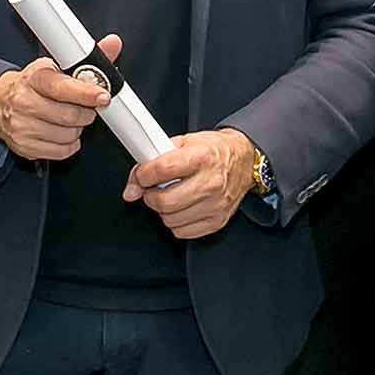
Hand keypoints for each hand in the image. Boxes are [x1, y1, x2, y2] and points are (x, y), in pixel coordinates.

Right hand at [0, 35, 118, 160]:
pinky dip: (69, 143)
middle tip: (87, 108)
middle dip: (86, 113)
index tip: (103, 96)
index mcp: (34, 78)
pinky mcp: (25, 146)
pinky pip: (61, 151)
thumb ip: (86, 60)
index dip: (86, 93)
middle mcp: (24, 102)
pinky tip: (62, 132)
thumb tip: (113, 43)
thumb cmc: (31, 85)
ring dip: (77, 129)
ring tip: (70, 119)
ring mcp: (22, 126)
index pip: (63, 88)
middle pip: (69, 116)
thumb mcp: (54, 67)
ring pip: (68, 135)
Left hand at [122, 127, 255, 238]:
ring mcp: (216, 204)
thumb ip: (154, 160)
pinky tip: (180, 208)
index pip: (161, 170)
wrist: (243, 160)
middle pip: (164, 201)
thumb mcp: (182, 143)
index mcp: (201, 157)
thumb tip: (132, 188)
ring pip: (171, 219)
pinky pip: (183, 232)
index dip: (143, 175)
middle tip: (153, 190)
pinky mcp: (218, 221)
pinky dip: (176, 222)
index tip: (142, 176)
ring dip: (163, 210)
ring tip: (169, 197)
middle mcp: (211, 182)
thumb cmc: (212, 150)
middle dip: (150, 196)